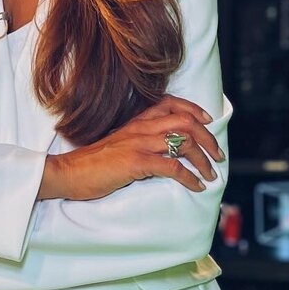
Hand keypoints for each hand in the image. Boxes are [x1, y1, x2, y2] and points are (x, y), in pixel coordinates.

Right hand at [39, 94, 223, 201]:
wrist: (70, 171)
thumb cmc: (95, 162)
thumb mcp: (120, 144)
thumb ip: (140, 141)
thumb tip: (164, 151)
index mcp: (137, 121)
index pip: (170, 103)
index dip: (193, 109)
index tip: (208, 120)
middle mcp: (140, 127)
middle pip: (185, 121)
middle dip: (208, 138)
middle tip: (218, 155)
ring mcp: (138, 143)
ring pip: (183, 141)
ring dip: (203, 159)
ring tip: (210, 174)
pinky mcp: (136, 162)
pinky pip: (172, 166)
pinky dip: (189, 176)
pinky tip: (195, 186)